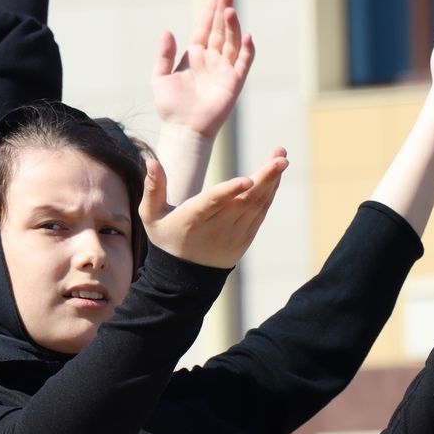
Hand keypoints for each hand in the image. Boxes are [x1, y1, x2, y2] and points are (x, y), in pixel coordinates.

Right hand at [140, 147, 285, 268]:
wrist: (184, 276)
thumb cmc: (166, 236)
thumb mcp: (151, 216)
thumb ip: (153, 188)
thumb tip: (151, 160)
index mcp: (191, 221)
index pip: (212, 204)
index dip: (229, 191)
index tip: (248, 179)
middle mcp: (215, 229)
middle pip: (243, 201)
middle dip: (265, 177)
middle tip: (281, 158)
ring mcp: (233, 235)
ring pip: (256, 205)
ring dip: (271, 181)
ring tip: (281, 158)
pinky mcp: (245, 238)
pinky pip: (260, 213)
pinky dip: (270, 193)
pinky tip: (275, 175)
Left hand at [151, 0, 255, 138]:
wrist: (182, 130)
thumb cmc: (170, 107)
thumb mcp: (160, 77)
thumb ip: (164, 54)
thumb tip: (168, 31)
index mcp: (194, 57)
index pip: (205, 28)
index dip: (210, 11)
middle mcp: (211, 61)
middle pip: (220, 30)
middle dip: (223, 11)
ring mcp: (224, 70)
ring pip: (232, 42)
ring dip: (233, 26)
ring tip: (230, 10)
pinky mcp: (233, 83)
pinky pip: (243, 63)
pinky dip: (246, 50)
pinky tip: (246, 36)